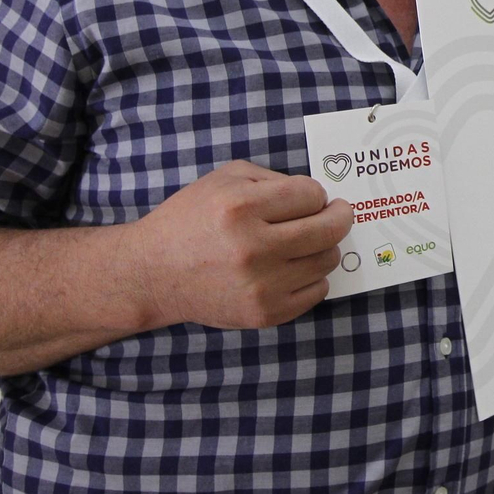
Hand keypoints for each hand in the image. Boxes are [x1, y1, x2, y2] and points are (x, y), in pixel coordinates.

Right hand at [129, 160, 353, 329]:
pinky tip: (292, 267)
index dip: (315, 194)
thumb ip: (274, 180)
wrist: (153, 275)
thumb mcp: (225, 179)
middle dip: (339, 216)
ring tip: (305, 241)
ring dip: (324, 247)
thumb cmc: (191, 220)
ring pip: (327, 260)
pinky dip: (312, 276)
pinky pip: (317, 291)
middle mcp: (252, 248)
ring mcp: (261, 286)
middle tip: (335, 213)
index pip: (312, 195)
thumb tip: (319, 196)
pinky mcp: (265, 314)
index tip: (308, 198)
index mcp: (240, 208)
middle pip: (330, 229)